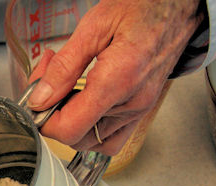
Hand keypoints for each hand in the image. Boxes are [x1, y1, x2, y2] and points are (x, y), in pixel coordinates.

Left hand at [27, 0, 203, 154]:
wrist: (179, 7)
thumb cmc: (144, 8)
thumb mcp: (94, 27)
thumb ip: (64, 67)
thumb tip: (40, 98)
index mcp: (118, 80)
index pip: (69, 128)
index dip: (44, 121)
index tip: (36, 101)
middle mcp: (132, 103)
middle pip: (77, 138)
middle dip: (54, 115)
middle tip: (48, 84)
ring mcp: (139, 110)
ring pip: (92, 142)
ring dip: (70, 124)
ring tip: (66, 91)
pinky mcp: (142, 110)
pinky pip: (111, 139)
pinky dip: (90, 130)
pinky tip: (83, 105)